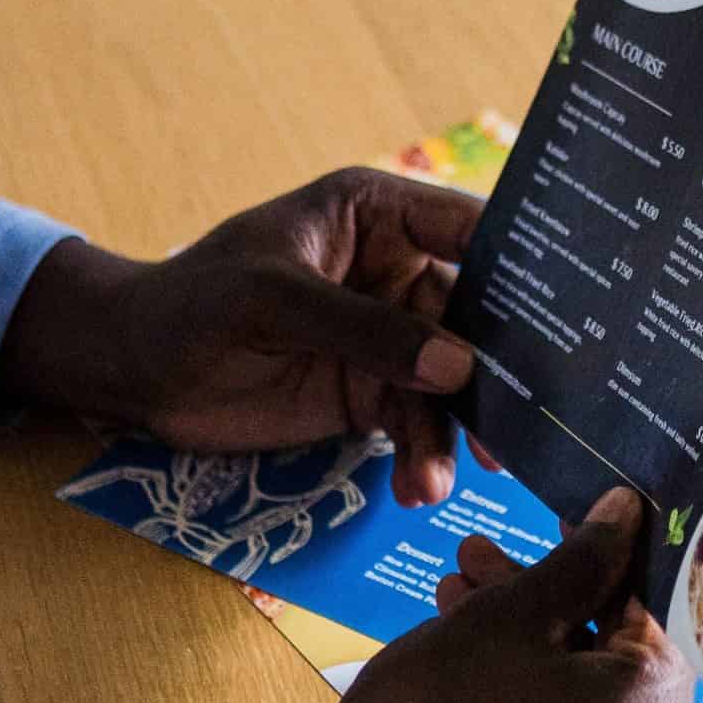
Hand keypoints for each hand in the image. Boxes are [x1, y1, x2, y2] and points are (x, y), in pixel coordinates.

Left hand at [0, 168, 485, 505]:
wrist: (129, 374)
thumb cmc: (189, 306)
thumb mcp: (272, 302)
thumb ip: (366, 331)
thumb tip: (458, 365)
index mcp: (379, 214)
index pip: (470, 229)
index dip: (525, 264)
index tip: (573, 310)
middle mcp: (398, 272)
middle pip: (478, 316)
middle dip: (503, 369)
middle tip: (531, 418)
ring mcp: (390, 338)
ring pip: (453, 382)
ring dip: (456, 431)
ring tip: (441, 480)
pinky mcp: (374, 395)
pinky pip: (419, 424)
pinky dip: (424, 458)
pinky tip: (420, 488)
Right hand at [242, 489, 691, 702]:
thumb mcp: (510, 617)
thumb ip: (583, 561)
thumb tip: (628, 514)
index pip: (651, 613)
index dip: (598, 561)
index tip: (553, 525)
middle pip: (612, 659)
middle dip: (545, 602)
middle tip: (477, 560)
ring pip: (584, 701)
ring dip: (526, 646)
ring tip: (454, 597)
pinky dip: (529, 701)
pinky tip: (465, 657)